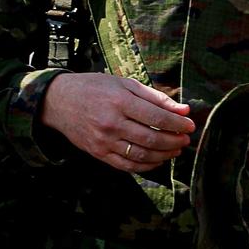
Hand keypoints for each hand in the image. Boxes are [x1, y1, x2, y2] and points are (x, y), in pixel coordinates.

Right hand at [42, 71, 194, 172]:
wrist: (59, 101)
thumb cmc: (94, 88)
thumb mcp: (124, 83)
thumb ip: (154, 97)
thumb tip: (183, 110)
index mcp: (119, 101)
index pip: (157, 116)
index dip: (178, 123)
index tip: (189, 125)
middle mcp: (112, 123)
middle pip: (152, 138)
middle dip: (174, 140)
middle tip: (185, 139)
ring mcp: (104, 140)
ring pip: (142, 154)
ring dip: (164, 155)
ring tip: (175, 150)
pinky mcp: (98, 153)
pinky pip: (127, 165)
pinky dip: (146, 166)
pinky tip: (157, 160)